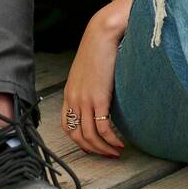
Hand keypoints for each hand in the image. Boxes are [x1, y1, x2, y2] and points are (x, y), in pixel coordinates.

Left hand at [60, 13, 126, 157]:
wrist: (102, 34)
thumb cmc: (99, 48)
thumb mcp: (88, 70)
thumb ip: (90, 86)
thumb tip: (101, 97)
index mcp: (70, 93)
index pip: (67, 126)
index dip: (79, 140)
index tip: (93, 146)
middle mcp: (74, 99)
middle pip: (77, 136)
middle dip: (93, 150)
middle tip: (107, 154)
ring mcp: (85, 100)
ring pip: (90, 136)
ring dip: (104, 148)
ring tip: (116, 151)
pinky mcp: (98, 98)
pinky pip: (103, 128)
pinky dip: (111, 139)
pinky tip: (120, 142)